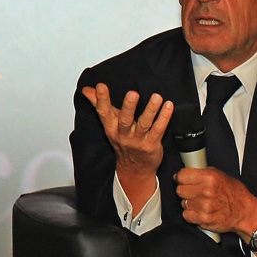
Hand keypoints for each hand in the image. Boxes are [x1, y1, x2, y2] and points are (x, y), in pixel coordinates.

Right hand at [82, 83, 173, 207]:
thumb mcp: (109, 124)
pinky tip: (168, 107)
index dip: (101, 99)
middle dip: (128, 106)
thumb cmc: (122, 141)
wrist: (134, 169)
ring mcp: (138, 140)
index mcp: (111, 128)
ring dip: (150, 110)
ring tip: (156, 97)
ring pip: (144, 124)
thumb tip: (87, 90)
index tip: (101, 86)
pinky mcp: (151, 145)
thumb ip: (99, 104)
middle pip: (125, 119)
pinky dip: (164, 118)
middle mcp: (123, 134)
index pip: (104, 112)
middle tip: (132, 93)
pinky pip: (158, 130)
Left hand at [175, 167, 256, 241]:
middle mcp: (206, 191)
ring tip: (201, 203)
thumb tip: (188, 172)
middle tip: (194, 193)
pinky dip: (192, 215)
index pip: (182, 175)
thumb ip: (204, 172)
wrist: (245, 212)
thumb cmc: (235, 194)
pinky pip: (187, 215)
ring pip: (183, 203)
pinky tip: (201, 211)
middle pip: (180, 190)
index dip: (181, 178)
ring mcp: (204, 206)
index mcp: (210, 177)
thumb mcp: (222, 175)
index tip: (183, 180)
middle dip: (185, 191)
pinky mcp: (204, 219)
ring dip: (190, 204)